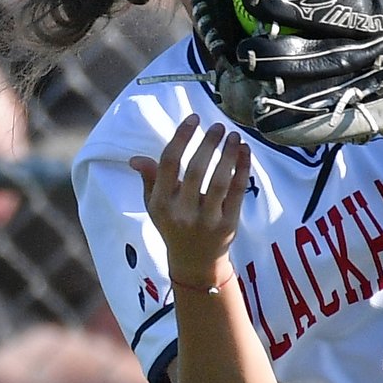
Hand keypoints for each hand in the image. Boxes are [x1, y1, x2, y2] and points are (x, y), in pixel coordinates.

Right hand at [129, 115, 250, 282]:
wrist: (195, 263)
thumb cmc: (174, 226)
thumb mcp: (156, 206)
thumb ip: (150, 180)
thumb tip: (136, 159)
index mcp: (160, 204)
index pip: (169, 164)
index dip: (182, 137)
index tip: (194, 118)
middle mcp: (182, 212)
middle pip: (196, 170)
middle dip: (208, 143)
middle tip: (218, 125)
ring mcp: (206, 219)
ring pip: (220, 180)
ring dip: (228, 154)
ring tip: (234, 136)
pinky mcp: (228, 224)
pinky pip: (238, 191)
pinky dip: (243, 168)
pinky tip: (245, 151)